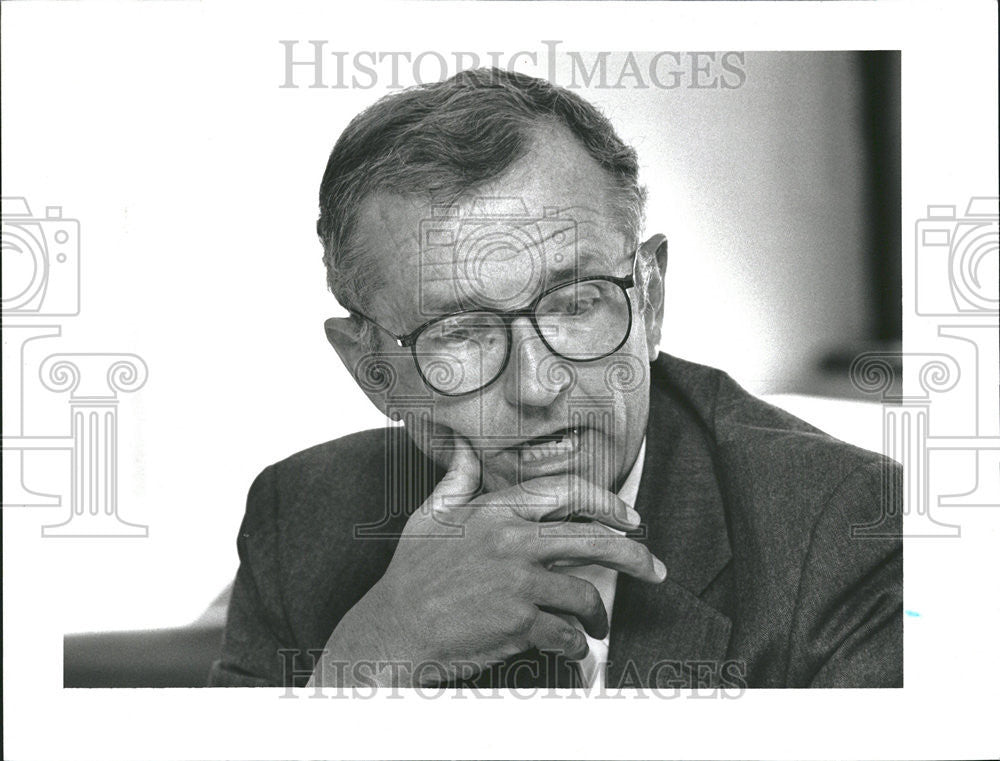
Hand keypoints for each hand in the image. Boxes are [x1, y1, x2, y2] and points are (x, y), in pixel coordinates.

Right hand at [311, 437, 665, 686]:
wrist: (393, 628)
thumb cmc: (410, 573)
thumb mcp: (430, 515)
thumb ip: (456, 478)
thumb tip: (462, 443)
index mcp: (496, 511)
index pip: (566, 492)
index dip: (607, 503)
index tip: (630, 519)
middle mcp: (512, 541)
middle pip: (593, 539)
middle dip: (635, 555)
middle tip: (656, 570)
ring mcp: (517, 582)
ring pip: (585, 593)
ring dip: (598, 615)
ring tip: (597, 625)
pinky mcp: (517, 622)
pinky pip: (565, 634)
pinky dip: (575, 647)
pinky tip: (572, 650)